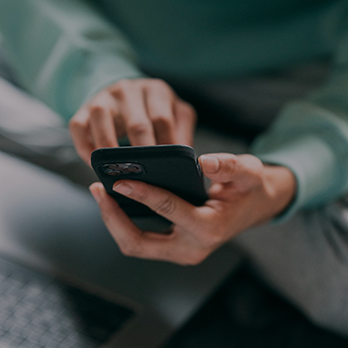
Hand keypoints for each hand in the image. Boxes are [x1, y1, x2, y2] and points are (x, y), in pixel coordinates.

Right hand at [69, 78, 196, 163]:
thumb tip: (187, 162)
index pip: (162, 120)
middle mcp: (129, 89)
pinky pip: (78, 126)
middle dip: (141, 154)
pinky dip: (85, 148)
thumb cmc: (153, 111)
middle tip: (146, 179)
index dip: (165, 147)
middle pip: (136, 123)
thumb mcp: (174, 115)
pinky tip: (95, 164)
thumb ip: (183, 133)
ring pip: (102, 120)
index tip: (167, 170)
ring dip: (109, 151)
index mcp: (156, 91)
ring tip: (118, 174)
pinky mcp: (83, 107)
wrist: (124, 94)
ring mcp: (104, 97)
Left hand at [89, 153, 295, 264]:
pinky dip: (124, 223)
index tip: (120, 180)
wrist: (253, 207)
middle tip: (99, 190)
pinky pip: (141, 241)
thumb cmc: (248, 189)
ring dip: (114, 222)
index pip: (168, 210)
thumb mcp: (248, 172)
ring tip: (102, 194)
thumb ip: (230, 166)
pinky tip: (118, 201)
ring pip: (135, 245)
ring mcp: (181, 252)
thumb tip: (204, 162)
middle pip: (139, 243)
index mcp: (209, 229)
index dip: (142, 193)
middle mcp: (191, 248)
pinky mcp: (173, 247)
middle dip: (113, 218)